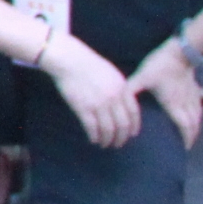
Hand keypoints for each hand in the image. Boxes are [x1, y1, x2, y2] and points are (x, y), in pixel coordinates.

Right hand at [43, 34, 140, 149]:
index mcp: (122, 88)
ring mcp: (99, 103)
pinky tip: (92, 139)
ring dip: (107, 140)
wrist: (68, 59)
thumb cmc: (87, 63)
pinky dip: (94, 136)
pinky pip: (92, 128)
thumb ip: (119, 88)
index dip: (134, 126)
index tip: (131, 135)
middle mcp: (114, 98)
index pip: (134, 113)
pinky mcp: (83, 108)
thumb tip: (122, 105)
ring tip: (104, 144)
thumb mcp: (110, 73)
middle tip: (117, 144)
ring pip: (108, 129)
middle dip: (121, 137)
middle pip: (123, 124)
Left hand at [130, 38, 202, 147]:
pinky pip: (199, 107)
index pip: (184, 126)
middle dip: (191, 136)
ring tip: (191, 134)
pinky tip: (195, 116)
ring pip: (198, 117)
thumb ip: (130, 89)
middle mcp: (186, 103)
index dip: (186, 138)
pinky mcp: (195, 89)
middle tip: (187, 144)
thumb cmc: (159, 66)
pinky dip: (198, 115)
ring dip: (196, 127)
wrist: (180, 52)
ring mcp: (193, 96)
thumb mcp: (141, 77)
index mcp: (174, 104)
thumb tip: (119, 100)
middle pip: (194, 125)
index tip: (184, 147)